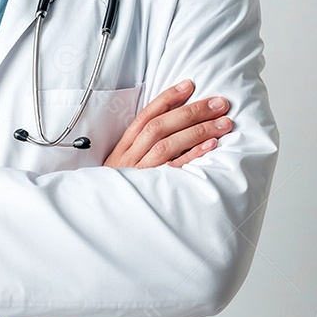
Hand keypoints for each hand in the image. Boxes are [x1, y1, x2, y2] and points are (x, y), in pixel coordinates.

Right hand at [56, 82, 230, 316]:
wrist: (91, 232)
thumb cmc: (112, 203)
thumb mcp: (118, 175)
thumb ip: (137, 155)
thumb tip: (166, 135)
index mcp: (120, 151)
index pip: (144, 117)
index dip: (167, 99)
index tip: (189, 84)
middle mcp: (128, 160)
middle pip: (161, 127)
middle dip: (192, 111)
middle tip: (220, 101)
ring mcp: (138, 177)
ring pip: (167, 145)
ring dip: (199, 131)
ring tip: (224, 122)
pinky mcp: (148, 195)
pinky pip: (172, 173)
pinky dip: (193, 157)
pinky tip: (211, 148)